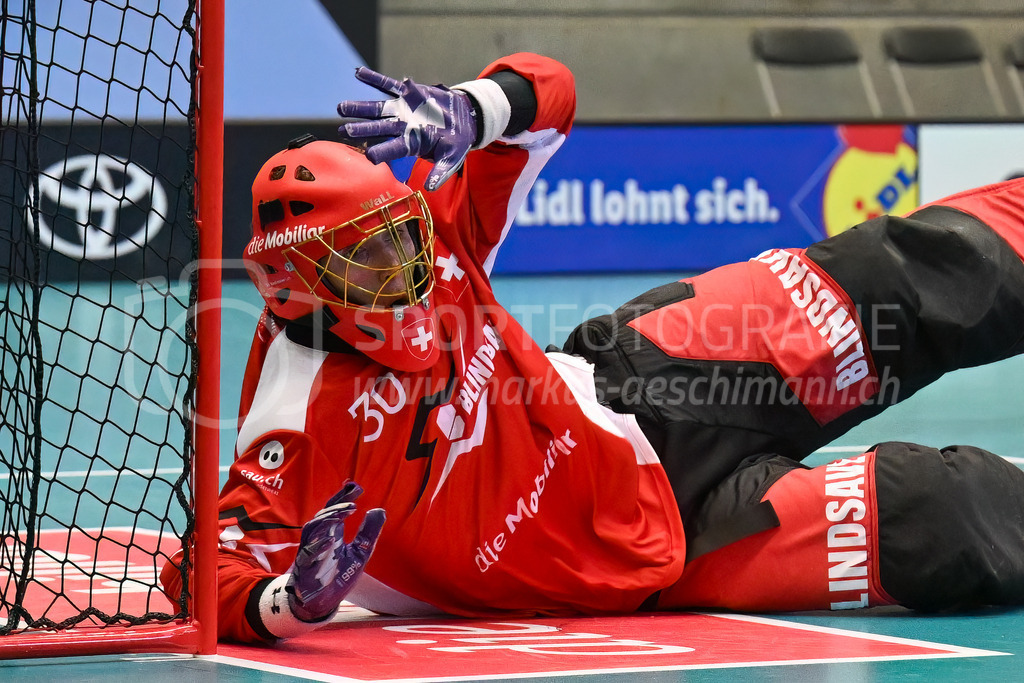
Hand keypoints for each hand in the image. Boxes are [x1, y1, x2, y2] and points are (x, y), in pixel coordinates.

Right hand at [285, 481, 385, 621]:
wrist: (322, 602)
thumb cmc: (339, 575)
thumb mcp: (360, 552)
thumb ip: (368, 533)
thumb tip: (380, 510)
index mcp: (332, 532)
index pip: (335, 509)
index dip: (343, 496)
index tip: (357, 487)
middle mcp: (320, 537)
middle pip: (324, 514)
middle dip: (337, 505)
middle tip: (354, 502)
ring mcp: (311, 550)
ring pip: (313, 527)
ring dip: (328, 518)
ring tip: (345, 512)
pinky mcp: (305, 567)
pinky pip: (308, 553)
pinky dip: (318, 546)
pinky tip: (331, 541)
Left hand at [338, 67, 476, 190]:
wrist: (463, 119)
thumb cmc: (456, 142)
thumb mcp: (451, 158)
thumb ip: (440, 172)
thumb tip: (430, 188)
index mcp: (410, 144)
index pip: (392, 149)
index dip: (380, 152)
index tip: (368, 155)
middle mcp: (401, 127)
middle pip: (378, 128)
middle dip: (361, 129)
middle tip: (343, 131)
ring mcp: (402, 109)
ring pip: (377, 108)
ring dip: (359, 108)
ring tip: (341, 108)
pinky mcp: (408, 93)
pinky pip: (388, 85)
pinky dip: (374, 79)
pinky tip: (358, 73)